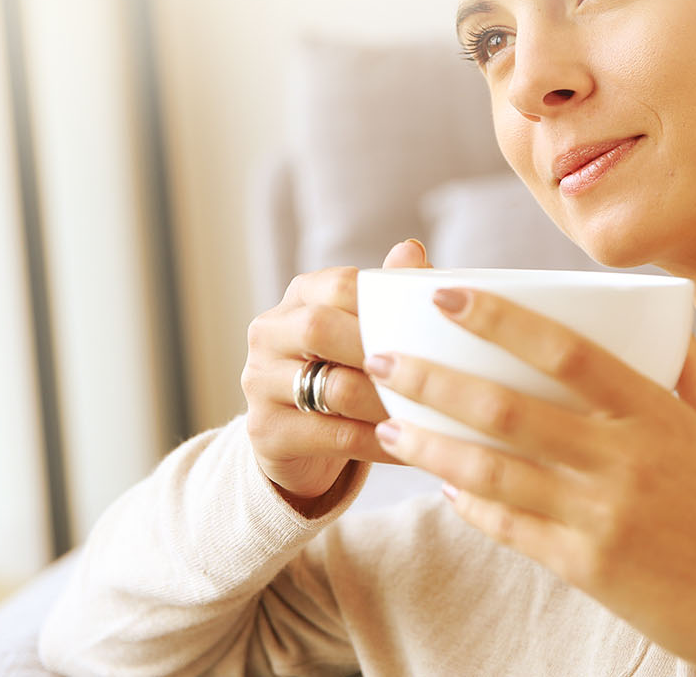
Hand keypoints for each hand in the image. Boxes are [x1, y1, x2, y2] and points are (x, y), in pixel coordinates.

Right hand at [240, 239, 431, 512]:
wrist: (300, 441)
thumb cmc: (346, 370)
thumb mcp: (364, 329)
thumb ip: (388, 293)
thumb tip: (412, 250)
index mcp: (299, 297)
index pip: (341, 285)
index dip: (386, 303)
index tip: (436, 323)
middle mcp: (269, 333)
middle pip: (323, 329)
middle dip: (383, 350)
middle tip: (435, 369)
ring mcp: (259, 382)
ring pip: (333, 388)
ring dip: (389, 401)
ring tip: (434, 411)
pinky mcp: (265, 432)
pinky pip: (333, 436)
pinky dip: (382, 442)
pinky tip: (415, 445)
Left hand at [367, 288, 695, 674]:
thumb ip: (685, 368)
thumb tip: (653, 314)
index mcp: (655, 413)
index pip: (564, 349)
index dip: (499, 318)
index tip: (445, 294)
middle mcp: (623, 459)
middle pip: (508, 409)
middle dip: (436, 380)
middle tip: (385, 359)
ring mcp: (600, 516)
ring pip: (493, 472)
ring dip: (432, 445)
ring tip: (388, 424)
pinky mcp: (585, 566)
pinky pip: (510, 527)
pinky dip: (470, 504)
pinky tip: (443, 485)